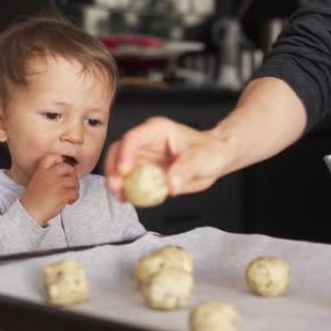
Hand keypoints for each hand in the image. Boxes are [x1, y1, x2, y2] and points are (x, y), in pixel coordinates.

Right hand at [20, 154, 78, 225]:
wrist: (29, 212)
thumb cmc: (35, 198)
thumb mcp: (39, 179)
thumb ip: (50, 172)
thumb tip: (70, 170)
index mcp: (42, 169)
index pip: (55, 157)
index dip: (62, 162)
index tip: (62, 172)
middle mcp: (50, 174)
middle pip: (69, 168)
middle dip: (72, 178)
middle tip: (69, 186)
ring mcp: (56, 184)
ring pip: (74, 182)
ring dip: (74, 190)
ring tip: (68, 196)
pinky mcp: (61, 195)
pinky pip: (75, 193)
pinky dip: (74, 198)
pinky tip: (68, 202)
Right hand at [104, 117, 232, 198]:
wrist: (216, 159)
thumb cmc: (210, 151)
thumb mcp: (201, 158)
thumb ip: (185, 169)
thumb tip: (170, 184)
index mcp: (156, 130)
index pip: (134, 138)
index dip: (125, 154)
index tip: (124, 171)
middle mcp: (146, 142)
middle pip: (118, 151)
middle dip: (114, 170)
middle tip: (116, 187)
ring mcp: (144, 158)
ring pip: (120, 168)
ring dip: (116, 182)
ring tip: (120, 196)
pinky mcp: (145, 173)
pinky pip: (130, 182)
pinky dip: (126, 191)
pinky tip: (128, 199)